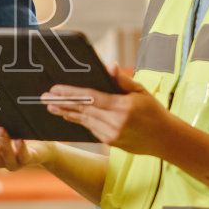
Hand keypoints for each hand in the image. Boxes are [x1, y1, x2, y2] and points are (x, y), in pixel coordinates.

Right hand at [0, 104, 49, 171]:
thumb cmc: (16, 132)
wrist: (42, 145)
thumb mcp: (0, 122)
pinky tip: (19, 139)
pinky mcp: (27, 160)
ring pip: (4, 155)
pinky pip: (23, 157)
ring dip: (2, 142)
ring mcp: (12, 161)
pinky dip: (20, 148)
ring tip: (0, 129)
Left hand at [41, 65, 169, 155]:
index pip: (92, 97)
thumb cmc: (154, 111)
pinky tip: (66, 115)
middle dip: (62, 102)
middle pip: (83, 110)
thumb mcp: (141, 91)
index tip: (56, 89)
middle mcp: (115, 122)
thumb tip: (109, 66)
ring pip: (84, 120)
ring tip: (50, 105)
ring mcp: (112, 134)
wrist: (164, 138)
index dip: (72, 93)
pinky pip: (90, 128)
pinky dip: (78, 120)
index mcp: (123, 107)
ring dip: (65, 112)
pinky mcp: (110, 142)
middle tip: (44, 97)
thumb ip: (122, 80)